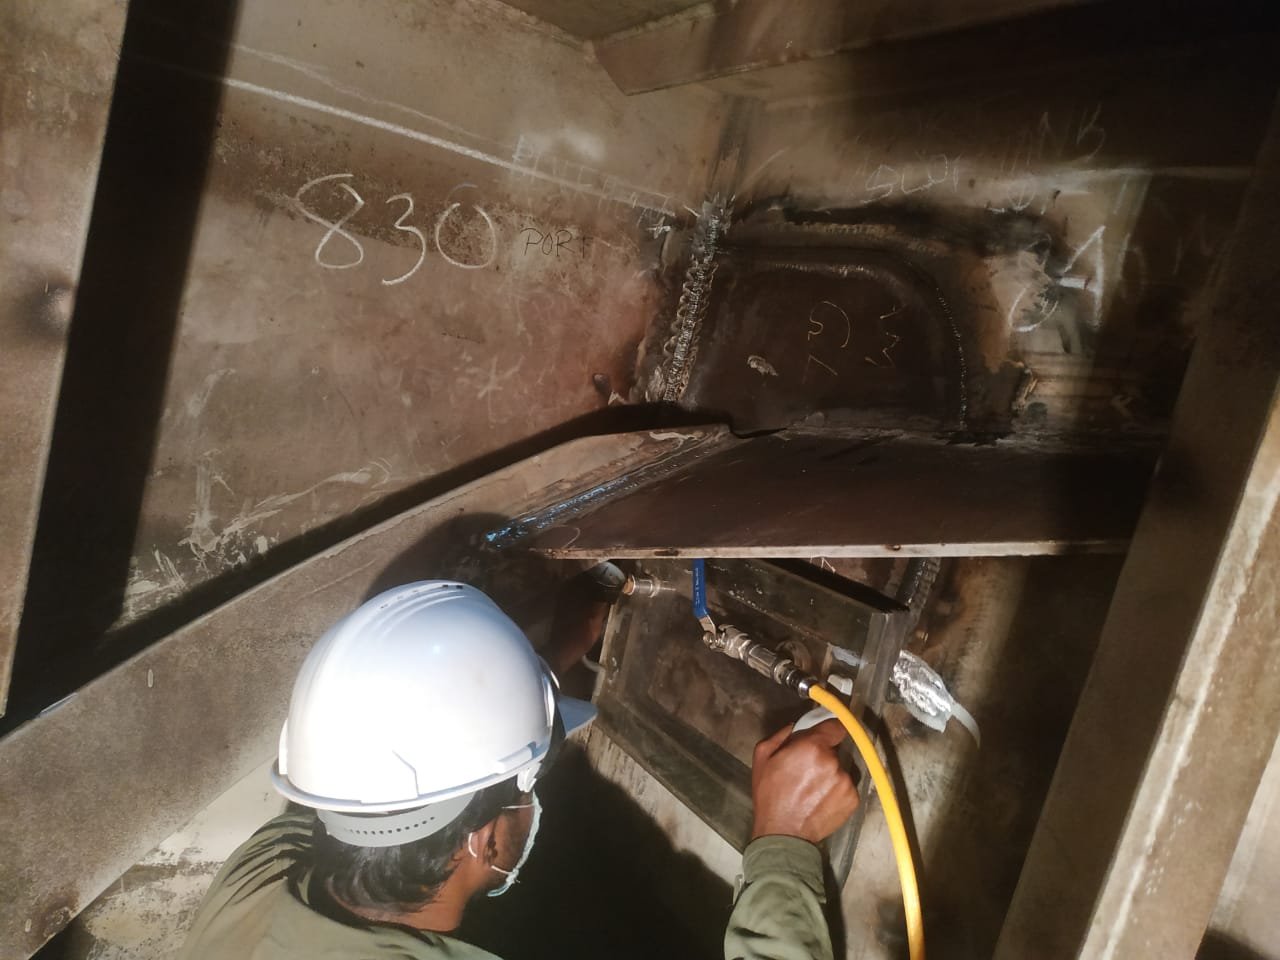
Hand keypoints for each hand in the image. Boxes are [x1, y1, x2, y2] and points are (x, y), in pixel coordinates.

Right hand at [750, 719, 859, 843]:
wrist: (784, 833)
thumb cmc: (771, 796)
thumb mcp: (763, 757)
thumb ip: (781, 735)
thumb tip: (795, 726)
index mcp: (812, 747)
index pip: (836, 726)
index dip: (829, 729)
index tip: (826, 733)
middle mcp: (833, 762)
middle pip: (833, 751)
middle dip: (822, 756)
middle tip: (805, 771)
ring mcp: (845, 782)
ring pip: (839, 770)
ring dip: (829, 775)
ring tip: (810, 790)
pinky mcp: (852, 799)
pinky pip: (845, 787)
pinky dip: (835, 791)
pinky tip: (818, 800)